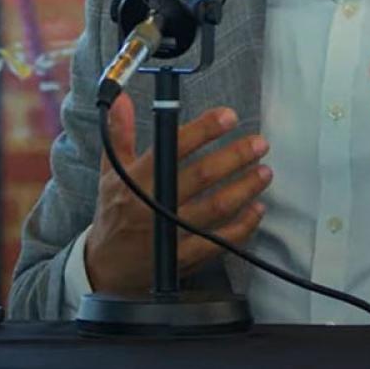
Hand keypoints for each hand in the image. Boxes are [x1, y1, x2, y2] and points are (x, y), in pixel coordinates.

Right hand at [84, 94, 271, 293]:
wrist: (105, 270)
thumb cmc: (113, 214)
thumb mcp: (110, 172)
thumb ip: (120, 133)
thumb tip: (121, 98)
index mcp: (136, 178)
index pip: (173, 146)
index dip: (204, 129)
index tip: (229, 116)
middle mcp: (153, 204)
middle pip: (202, 175)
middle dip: (236, 156)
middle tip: (259, 144)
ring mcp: (169, 233)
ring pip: (216, 207)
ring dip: (245, 188)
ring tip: (264, 173)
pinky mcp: (182, 258)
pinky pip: (219, 241)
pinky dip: (242, 226)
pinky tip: (257, 210)